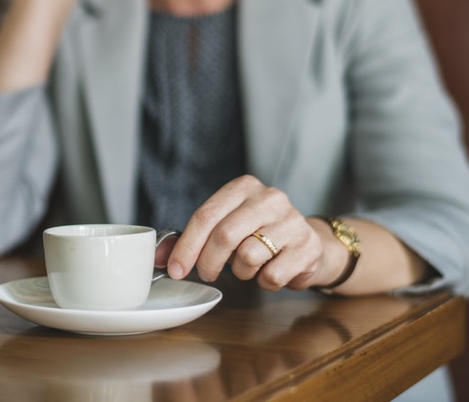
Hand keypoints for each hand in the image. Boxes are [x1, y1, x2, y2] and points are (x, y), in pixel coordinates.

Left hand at [167, 175, 324, 289]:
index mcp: (244, 187)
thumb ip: (192, 240)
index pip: (206, 215)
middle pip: (224, 235)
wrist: (308, 243)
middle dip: (208, 262)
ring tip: (247, 265)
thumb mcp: (225, 227)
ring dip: (240, 271)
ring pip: (248, 257)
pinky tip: (269, 270)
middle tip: (206, 273)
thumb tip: (160, 257)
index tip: (175, 269)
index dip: (186, 246)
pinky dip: (264, 282)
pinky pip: (272, 275)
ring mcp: (292, 221)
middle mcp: (270, 198)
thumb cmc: (258, 234)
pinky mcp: (308, 247)